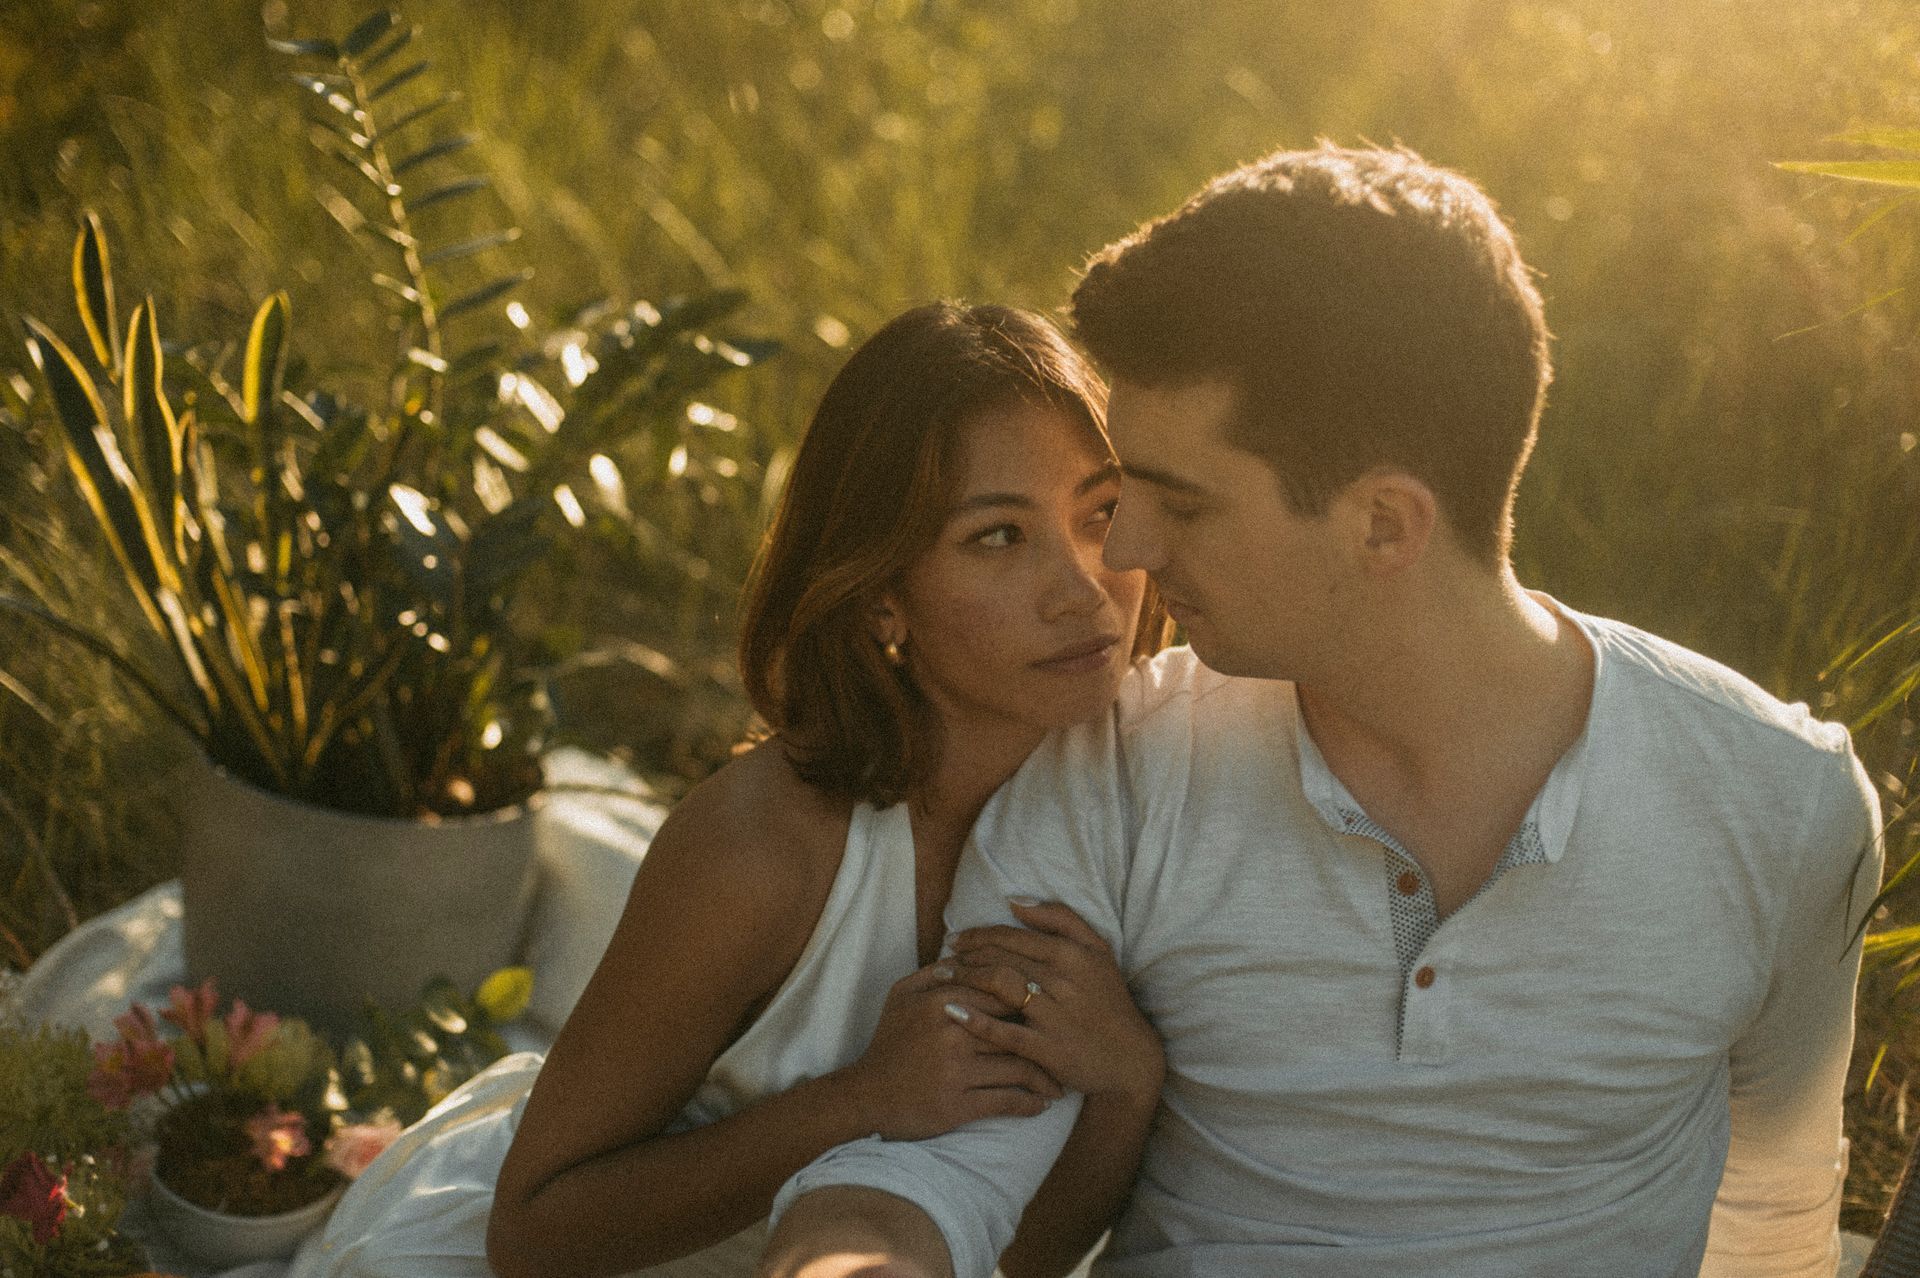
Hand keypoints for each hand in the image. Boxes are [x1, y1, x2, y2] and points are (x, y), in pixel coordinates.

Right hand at [832, 961, 1062, 1140]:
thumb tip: (967, 954)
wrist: (867, 1095)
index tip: (1050, 1005)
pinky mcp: (959, 1105)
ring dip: (1046, 1078)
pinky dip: (1031, 1104)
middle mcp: (954, 1032)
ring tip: (1060, 1082)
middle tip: (1068, 1042)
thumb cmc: (889, 1043)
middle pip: (1017, 1025)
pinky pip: (1008, 1102)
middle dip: (1047, 1035)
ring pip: (1019, 1067)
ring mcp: (958, 1070)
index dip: (1030, 996)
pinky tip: (1042, 1104)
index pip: (1002, 988)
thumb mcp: (901, 996)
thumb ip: (934, 973)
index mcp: (943, 1000)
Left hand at [946, 899, 1163, 1107]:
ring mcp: (1055, 1016)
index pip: (1012, 937)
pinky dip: (977, 1021)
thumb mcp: (1097, 951)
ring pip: (999, 987)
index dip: (977, 936)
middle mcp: (1063, 981)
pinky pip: (1006, 1032)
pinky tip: (952, 1012)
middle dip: (964, 957)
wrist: (1130, 1058)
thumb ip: (1060, 919)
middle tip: (940, 960)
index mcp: (1072, 954)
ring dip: (965, 980)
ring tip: (940, 981)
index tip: (955, 940)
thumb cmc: (1108, 1001)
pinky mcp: (1048, 1049)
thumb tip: (1015, 901)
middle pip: (1000, 959)